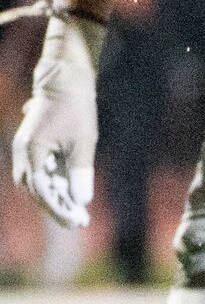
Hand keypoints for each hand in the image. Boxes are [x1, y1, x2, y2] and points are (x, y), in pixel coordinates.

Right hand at [11, 10, 102, 226]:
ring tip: (76, 212)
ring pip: (35, 182)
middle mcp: (23, 152)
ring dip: (54, 196)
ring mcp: (26, 148)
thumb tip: (81, 201)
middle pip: (34, 189)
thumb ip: (80, 173)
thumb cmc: (76, 109)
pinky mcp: (33, 145)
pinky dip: (53, 183)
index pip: (41, 190)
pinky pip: (39, 171)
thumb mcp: (83, 143)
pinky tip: (71, 194)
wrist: (65, 81)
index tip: (76, 222)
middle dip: (55, 206)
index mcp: (31, 151)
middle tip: (77, 222)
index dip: (58, 209)